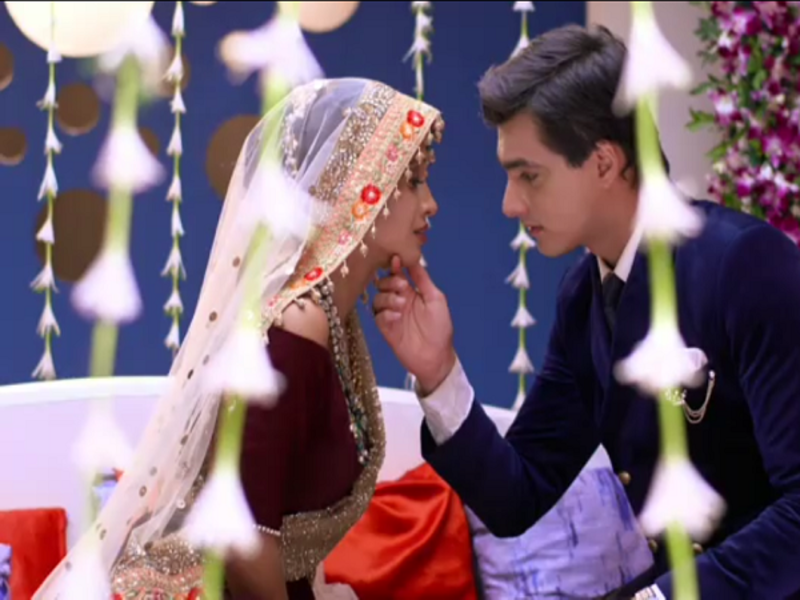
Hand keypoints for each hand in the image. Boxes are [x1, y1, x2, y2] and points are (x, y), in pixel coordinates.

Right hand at [372, 256, 455, 394]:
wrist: (435, 357)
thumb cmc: (440, 327)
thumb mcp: (436, 299)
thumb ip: (423, 280)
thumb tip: (414, 259)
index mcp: (411, 291)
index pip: (397, 274)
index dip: (394, 266)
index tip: (396, 260)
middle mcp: (399, 300)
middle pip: (383, 283)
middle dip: (389, 282)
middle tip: (401, 288)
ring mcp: (391, 314)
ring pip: (378, 298)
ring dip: (388, 298)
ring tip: (401, 305)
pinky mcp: (385, 328)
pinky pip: (377, 316)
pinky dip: (385, 314)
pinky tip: (397, 317)